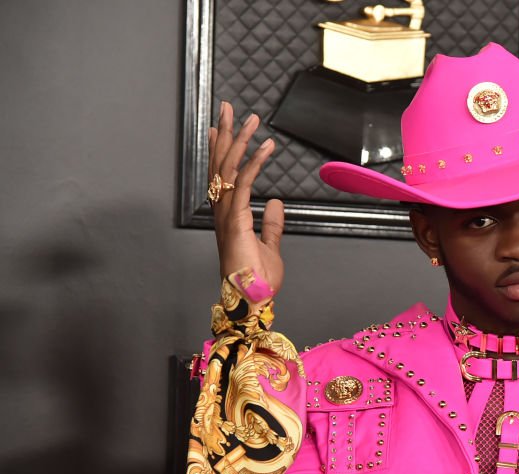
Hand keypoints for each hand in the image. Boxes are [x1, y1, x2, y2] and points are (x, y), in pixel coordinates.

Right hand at [209, 101, 284, 292]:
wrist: (252, 299)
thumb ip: (271, 224)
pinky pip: (244, 184)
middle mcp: (222, 211)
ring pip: (229, 168)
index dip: (221, 148)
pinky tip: (264, 147)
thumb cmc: (256, 279)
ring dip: (240, 140)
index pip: (222, 174)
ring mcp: (227, 214)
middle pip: (220, 164)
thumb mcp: (269, 246)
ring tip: (250, 118)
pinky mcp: (237, 220)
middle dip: (225, 133)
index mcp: (228, 215)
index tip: (221, 126)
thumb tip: (275, 204)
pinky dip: (254, 163)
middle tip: (228, 108)